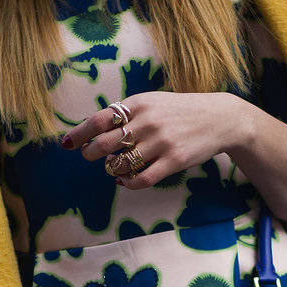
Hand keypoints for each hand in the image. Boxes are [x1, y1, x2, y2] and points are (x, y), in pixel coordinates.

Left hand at [60, 92, 251, 189]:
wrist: (219, 118)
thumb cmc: (180, 112)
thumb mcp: (153, 102)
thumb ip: (127, 113)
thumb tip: (95, 131)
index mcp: (138, 104)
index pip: (99, 120)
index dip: (79, 134)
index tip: (67, 144)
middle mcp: (147, 122)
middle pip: (105, 144)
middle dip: (92, 154)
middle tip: (92, 157)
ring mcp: (161, 142)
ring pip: (121, 164)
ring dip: (112, 169)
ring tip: (115, 167)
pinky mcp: (174, 161)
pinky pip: (142, 179)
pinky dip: (128, 183)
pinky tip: (125, 180)